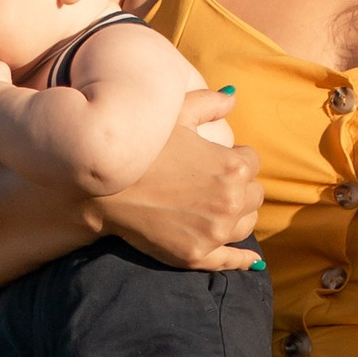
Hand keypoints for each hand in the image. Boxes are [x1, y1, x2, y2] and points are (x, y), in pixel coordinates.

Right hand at [98, 92, 262, 269]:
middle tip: (210, 184)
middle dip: (238, 187)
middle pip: (254, 195)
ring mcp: (214, 232)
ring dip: (236, 215)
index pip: (252, 162)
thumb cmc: (141, 147)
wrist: (103, 185)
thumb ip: (208, 103)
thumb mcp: (175, 116)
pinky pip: (230, 260)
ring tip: (212, 207)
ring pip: (246, 224)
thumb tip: (233, 96)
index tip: (212, 161)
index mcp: (234, 165)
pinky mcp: (196, 255)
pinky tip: (252, 261)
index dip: (233, 158)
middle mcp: (231, 201)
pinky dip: (242, 259)